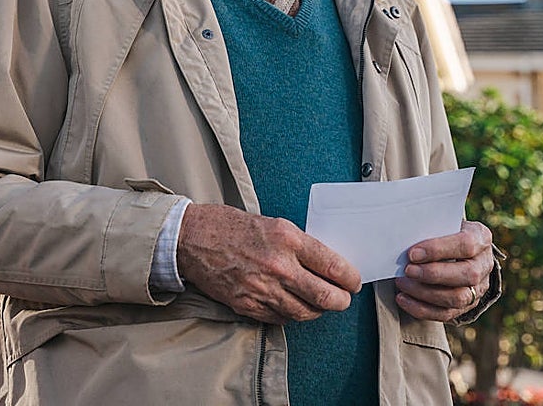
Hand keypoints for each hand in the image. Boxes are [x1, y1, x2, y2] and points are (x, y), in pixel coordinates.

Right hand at [177, 203, 362, 323]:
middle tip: (342, 298)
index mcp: (287, 239)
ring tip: (318, 304)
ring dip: (317, 311)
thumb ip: (297, 244)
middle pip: (326, 297)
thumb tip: (323, 264)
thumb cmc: (227, 225)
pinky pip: (280, 318)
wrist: (190, 237)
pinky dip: (290, 314)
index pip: (334, 266)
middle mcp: (278, 266)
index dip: (350, 278)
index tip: (352, 280)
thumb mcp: (271, 223)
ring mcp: (262, 289)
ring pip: (305, 313)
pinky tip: (290, 304)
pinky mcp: (247, 305)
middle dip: (340, 300)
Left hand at [395, 220, 493, 321]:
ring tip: (402, 283)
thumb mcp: (442, 222)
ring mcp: (479, 288)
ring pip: (458, 298)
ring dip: (425, 293)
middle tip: (407, 270)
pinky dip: (422, 309)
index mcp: (481, 238)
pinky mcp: (467, 305)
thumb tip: (402, 233)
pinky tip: (403, 299)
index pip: (465, 245)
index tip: (413, 254)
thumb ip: (430, 227)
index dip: (438, 250)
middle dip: (433, 274)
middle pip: (466, 275)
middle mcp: (484, 264)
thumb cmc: (443, 232)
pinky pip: (447, 313)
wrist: (456, 249)